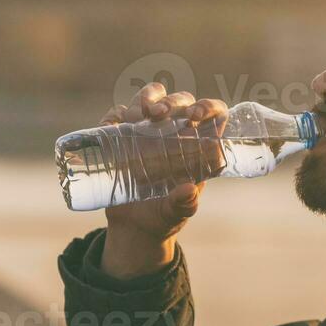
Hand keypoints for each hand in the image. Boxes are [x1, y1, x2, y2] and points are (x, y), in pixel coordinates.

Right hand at [99, 82, 228, 278]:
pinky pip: (119, 114)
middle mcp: (175, 133)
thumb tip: (188, 191)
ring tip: (138, 117)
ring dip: (145, 99)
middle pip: (180, 101)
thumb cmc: (164, 217)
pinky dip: (115, 115)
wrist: (134, 227)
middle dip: (172, 101)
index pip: (213, 115)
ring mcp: (148, 131)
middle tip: (159, 114)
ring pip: (150, 98)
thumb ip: (183, 204)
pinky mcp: (123, 136)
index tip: (195, 115)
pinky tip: (112, 125)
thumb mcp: (176, 213)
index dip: (208, 107)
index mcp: (197, 148)